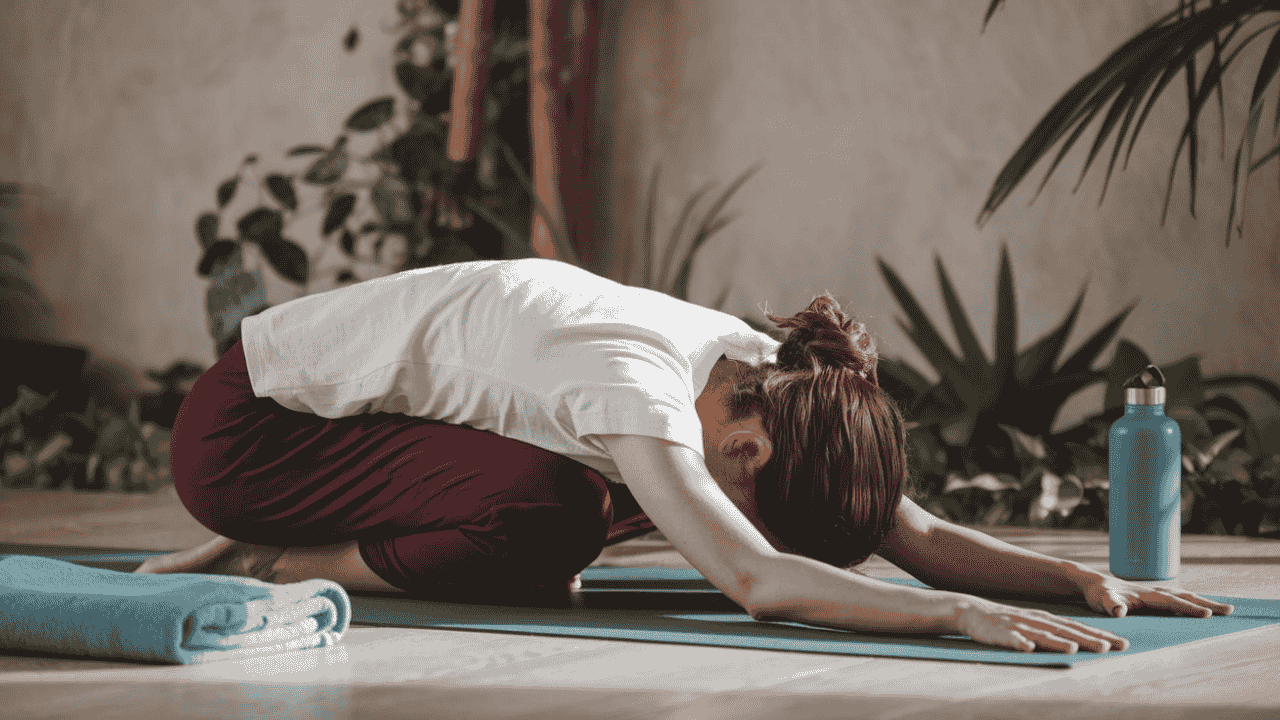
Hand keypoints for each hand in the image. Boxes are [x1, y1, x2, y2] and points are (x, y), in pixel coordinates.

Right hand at [951, 595, 1129, 652]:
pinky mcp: (1000, 632)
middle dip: (1088, 639)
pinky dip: (1019, 643)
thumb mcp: (1034, 626)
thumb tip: (1078, 644)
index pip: (1079, 628)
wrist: (972, 611)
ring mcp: (1018, 626)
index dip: (1100, 635)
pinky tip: (1027, 648)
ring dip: (1057, 642)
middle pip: (1066, 631)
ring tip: (1073, 649)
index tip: (1123, 644)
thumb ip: (1053, 634)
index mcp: (1047, 620)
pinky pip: (1010, 639)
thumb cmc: (1006, 623)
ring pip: (1041, 635)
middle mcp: (1037, 621)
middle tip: (1111, 647)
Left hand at [1079, 574, 1234, 618]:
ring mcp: (1154, 593)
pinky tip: (1200, 607)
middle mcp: (1153, 592)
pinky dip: (1192, 602)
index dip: (1188, 608)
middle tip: (1230, 610)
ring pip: (1184, 596)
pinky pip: (1178, 599)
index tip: (1208, 614)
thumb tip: (1119, 611)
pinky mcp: (1153, 597)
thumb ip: (1110, 605)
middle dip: (1207, 603)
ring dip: (1203, 601)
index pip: (1171, 602)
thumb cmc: (1097, 594)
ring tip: (1224, 608)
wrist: (1093, 583)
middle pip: (1185, 596)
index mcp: (1145, 595)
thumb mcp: (1100, 601)